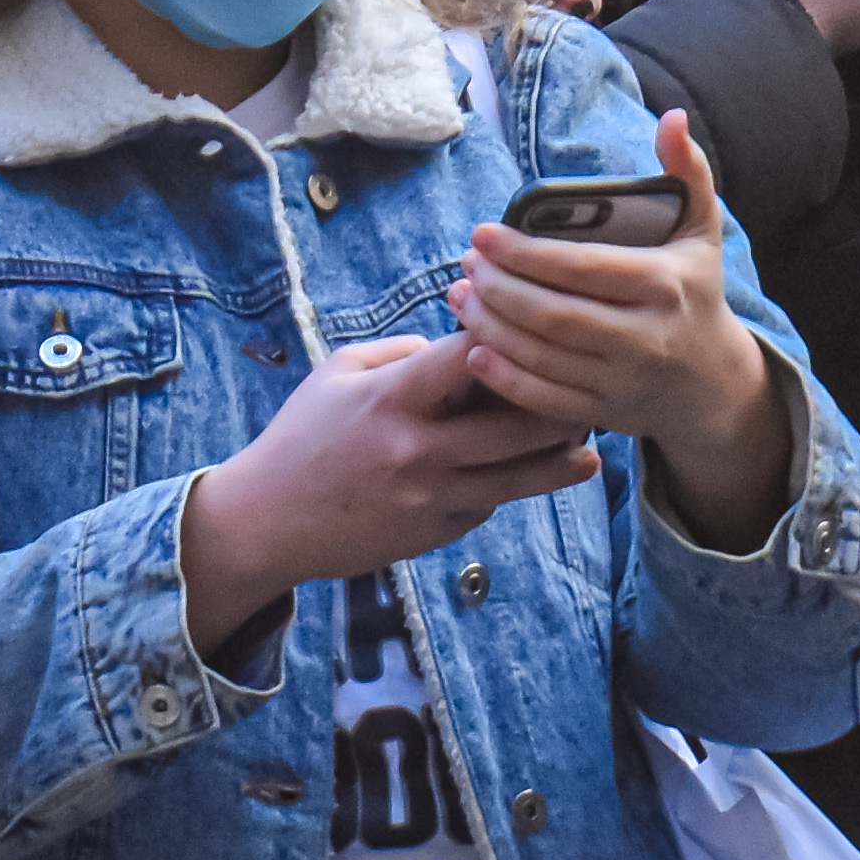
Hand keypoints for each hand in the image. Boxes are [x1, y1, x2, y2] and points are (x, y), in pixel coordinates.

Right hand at [181, 332, 601, 650]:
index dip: (509, 339)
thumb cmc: (305, 436)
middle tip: (590, 392)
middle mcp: (417, 449)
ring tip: (590, 448)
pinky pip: (488, 504)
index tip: (538, 326)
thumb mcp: (339, 372)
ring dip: (559, 461)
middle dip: (558, 408)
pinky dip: (510, 487)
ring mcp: (430, 496)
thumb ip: (403, 352)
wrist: (268, 521)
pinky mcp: (435, 532)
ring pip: (517, 477)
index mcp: (393, 399)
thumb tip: (465, 343)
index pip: (469, 358)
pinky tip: (534, 475)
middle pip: (515, 427)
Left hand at [453, 113, 784, 530]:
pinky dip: (504, 378)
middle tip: (464, 265)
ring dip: (490, 328)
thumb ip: (688, 172)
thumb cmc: (696, 294)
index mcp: (664, 285)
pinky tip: (473, 351)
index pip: (582, 267)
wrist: (714, 384)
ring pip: (543, 357)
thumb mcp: (702, 232)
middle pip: (554, 315)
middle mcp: (645, 337)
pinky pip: (544, 399)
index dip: (524, 253)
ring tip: (458, 297)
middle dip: (499, 290)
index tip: (481, 234)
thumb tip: (672, 117)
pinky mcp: (605, 412)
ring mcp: (624, 381)